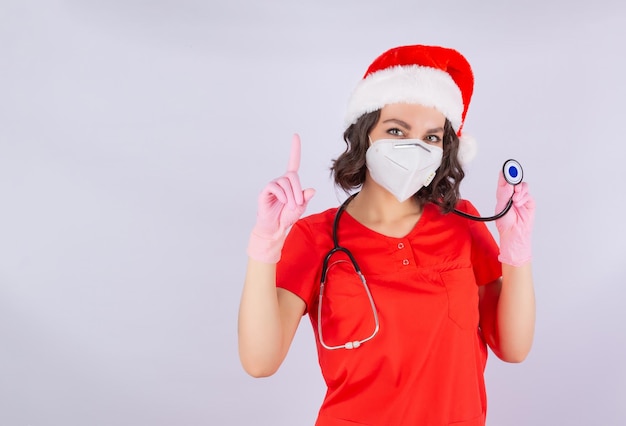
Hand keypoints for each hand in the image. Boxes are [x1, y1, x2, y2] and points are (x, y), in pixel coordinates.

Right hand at [247, 134, 315, 262]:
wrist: (275, 228)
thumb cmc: (287, 216)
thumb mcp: (300, 207)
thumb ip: (305, 198)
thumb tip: (311, 190)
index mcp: (291, 182)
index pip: (293, 162)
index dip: (294, 149)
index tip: (295, 135)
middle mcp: (282, 180)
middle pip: (292, 176)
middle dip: (297, 190)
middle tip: (298, 204)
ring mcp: (273, 185)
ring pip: (285, 182)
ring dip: (291, 195)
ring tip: (290, 206)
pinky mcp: (266, 191)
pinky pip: (275, 187)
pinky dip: (282, 195)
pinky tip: (283, 202)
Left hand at [495, 172, 534, 266]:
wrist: (514, 233)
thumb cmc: (505, 222)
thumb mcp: (501, 207)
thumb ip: (504, 195)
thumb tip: (508, 184)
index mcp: (502, 193)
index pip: (503, 179)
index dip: (506, 172)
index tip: (508, 168)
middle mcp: (511, 193)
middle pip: (515, 180)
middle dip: (514, 181)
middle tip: (513, 184)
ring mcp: (521, 197)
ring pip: (523, 186)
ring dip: (519, 191)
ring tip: (515, 199)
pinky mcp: (529, 201)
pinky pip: (527, 194)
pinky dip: (523, 197)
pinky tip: (518, 204)